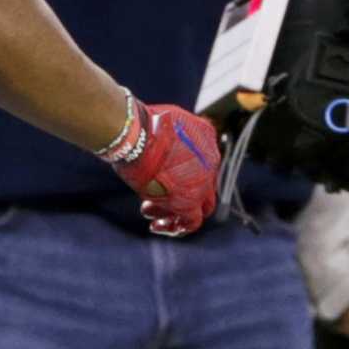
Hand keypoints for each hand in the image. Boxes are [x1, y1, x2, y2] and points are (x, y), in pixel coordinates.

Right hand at [104, 100, 218, 235]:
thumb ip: (169, 132)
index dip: (182, 172)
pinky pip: (190, 223)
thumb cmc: (140, 125)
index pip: (202, 161)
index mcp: (206, 137)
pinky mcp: (189, 202)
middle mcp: (211, 162)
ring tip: (148, 212)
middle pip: (204, 187)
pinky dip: (174, 227)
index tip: (160, 174)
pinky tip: (155, 226)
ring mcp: (202, 184)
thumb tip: (158, 138)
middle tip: (156, 198)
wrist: (137, 137)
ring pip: (199, 209)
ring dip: (172, 213)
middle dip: (181, 195)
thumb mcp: (161, 120)